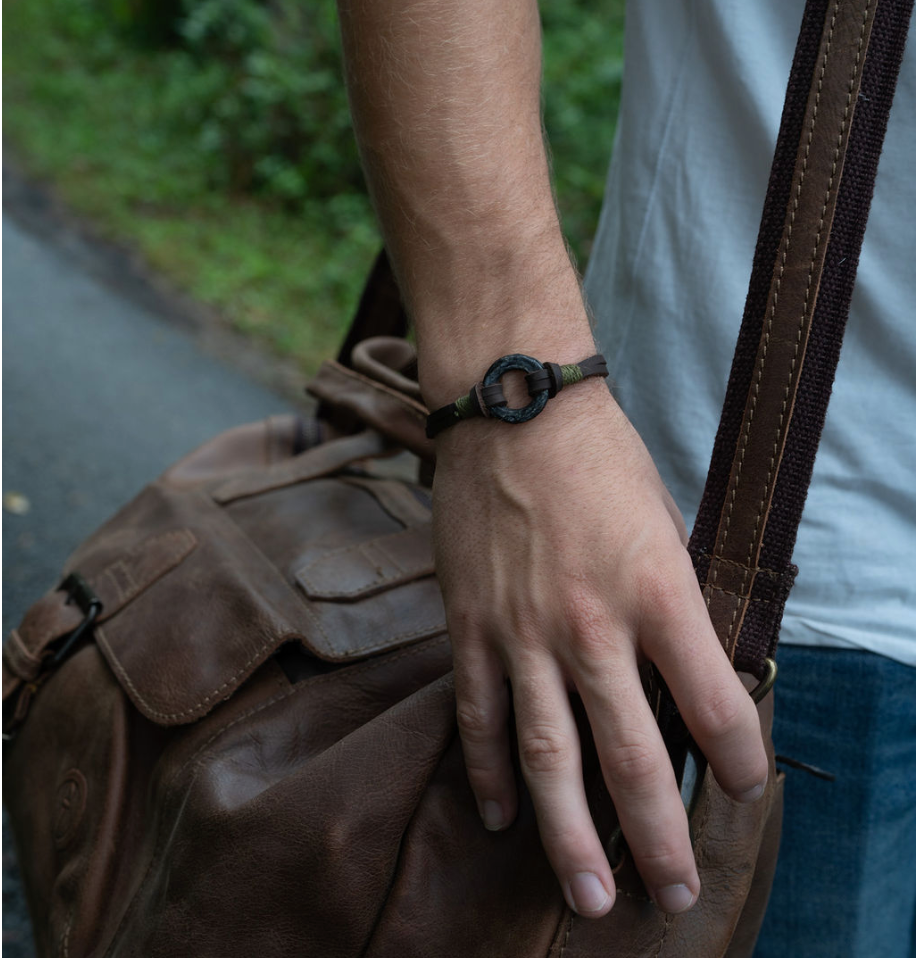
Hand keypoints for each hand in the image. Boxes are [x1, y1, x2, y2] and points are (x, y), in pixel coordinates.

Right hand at [430, 377, 767, 916]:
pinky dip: (488, 772)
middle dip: (657, 836)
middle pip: (629, 755)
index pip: (714, 704)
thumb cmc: (599, 457)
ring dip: (570, 834)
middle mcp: (591, 624)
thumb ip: (675, 599)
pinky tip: (500, 816)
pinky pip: (479, 714)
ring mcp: (522, 631)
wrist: (511, 410)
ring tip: (588, 895)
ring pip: (547, 756)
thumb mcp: (665, 521)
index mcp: (656, 591)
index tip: (740, 788)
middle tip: (669, 894)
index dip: (737, 759)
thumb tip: (686, 666)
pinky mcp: (471, 625)